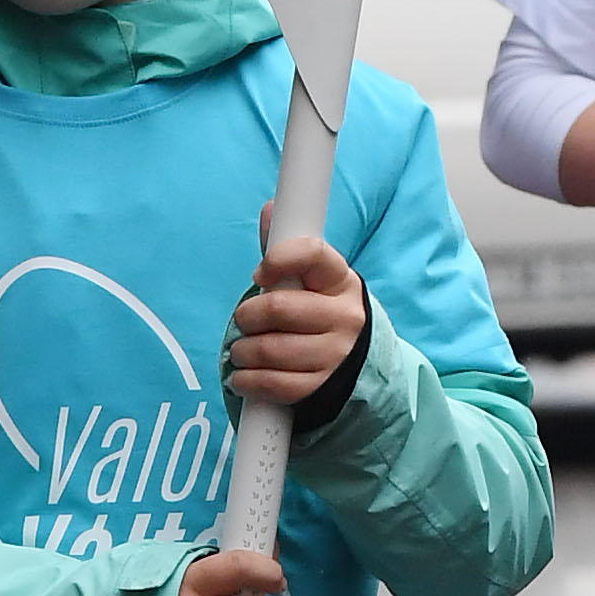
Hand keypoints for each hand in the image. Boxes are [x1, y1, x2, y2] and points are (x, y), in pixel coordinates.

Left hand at [227, 220, 368, 406]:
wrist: (353, 362)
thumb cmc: (319, 312)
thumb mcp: (311, 280)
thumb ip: (286, 250)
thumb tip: (269, 209)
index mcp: (340, 280)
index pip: (312, 254)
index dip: (278, 260)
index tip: (260, 273)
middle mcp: (344, 316)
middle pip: (279, 308)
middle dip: (247, 315)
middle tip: (244, 320)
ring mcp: (336, 353)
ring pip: (271, 349)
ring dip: (243, 351)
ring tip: (241, 350)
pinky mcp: (322, 386)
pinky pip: (274, 384)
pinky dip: (248, 381)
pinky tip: (243, 376)